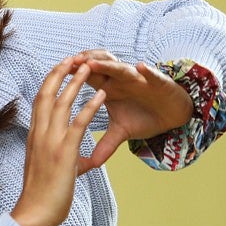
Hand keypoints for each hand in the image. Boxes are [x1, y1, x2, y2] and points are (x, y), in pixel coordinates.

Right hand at [10, 59, 106, 225]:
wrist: (35, 212)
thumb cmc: (42, 196)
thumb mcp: (54, 172)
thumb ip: (67, 162)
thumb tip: (81, 163)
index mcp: (34, 137)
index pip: (40, 101)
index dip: (49, 82)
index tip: (59, 68)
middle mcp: (39, 134)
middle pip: (47, 94)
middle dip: (59, 73)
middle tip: (71, 57)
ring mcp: (50, 141)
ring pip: (61, 103)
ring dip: (76, 82)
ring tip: (88, 67)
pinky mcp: (64, 152)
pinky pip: (78, 123)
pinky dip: (90, 106)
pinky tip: (101, 95)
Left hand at [71, 50, 192, 171]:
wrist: (172, 114)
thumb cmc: (144, 116)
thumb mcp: (122, 131)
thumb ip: (106, 143)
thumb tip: (92, 163)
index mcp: (107, 88)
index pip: (84, 77)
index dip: (70, 74)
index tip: (52, 76)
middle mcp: (119, 79)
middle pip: (98, 65)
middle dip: (83, 62)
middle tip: (68, 62)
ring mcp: (138, 78)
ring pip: (120, 66)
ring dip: (106, 63)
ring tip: (92, 63)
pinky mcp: (158, 81)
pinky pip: (152, 74)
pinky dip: (146, 71)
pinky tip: (140, 67)